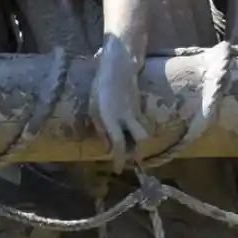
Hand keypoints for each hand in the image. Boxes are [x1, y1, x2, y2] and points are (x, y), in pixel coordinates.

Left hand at [91, 37, 148, 170]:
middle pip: (141, 140)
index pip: (118, 144)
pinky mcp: (140, 108)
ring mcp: (136, 112)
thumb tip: (106, 148)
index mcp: (111, 118)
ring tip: (129, 147)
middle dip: (138, 152)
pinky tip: (129, 132)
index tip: (118, 170)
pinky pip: (141, 124)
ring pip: (143, 132)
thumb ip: (101, 130)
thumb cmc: (100, 88)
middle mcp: (127, 117)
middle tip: (130, 159)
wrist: (118, 68)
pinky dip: (137, 132)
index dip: (119, 159)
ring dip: (138, 143)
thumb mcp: (94, 109)